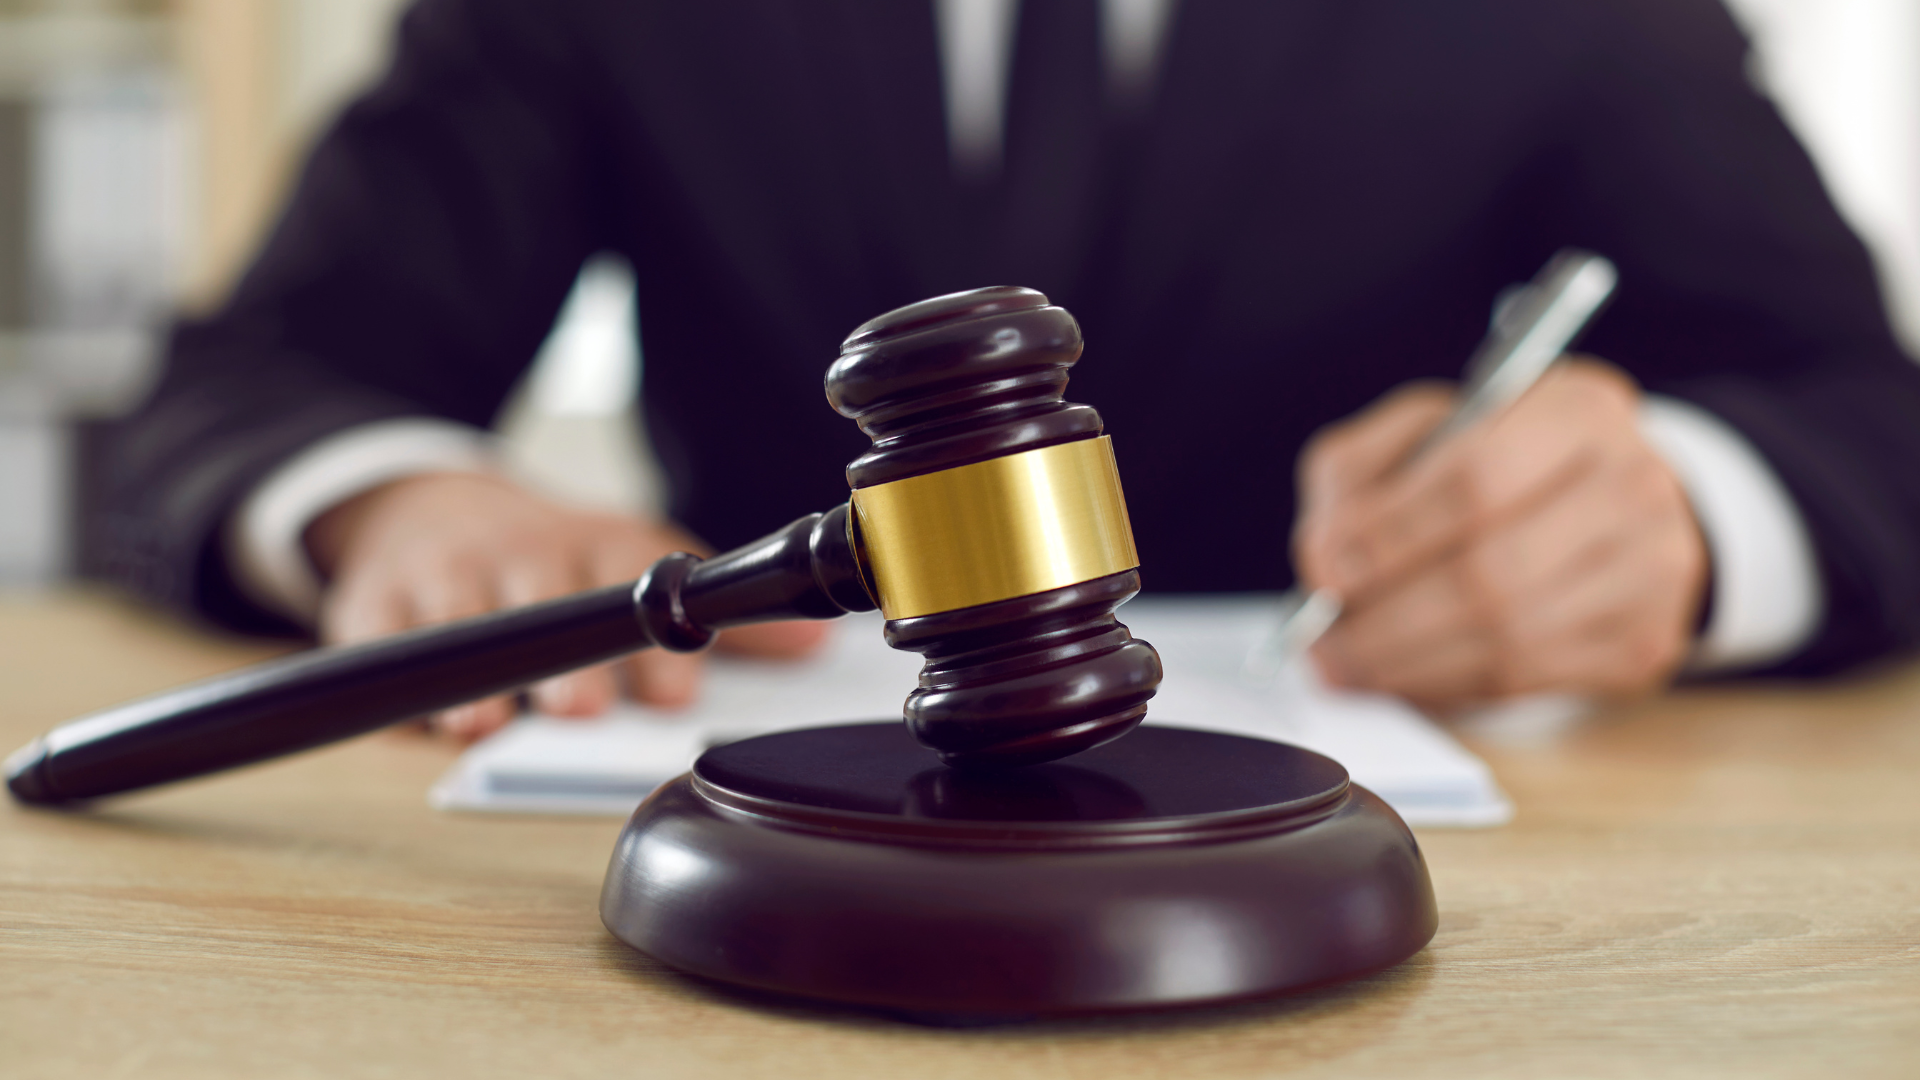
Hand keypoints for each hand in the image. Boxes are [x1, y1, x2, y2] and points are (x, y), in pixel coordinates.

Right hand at [305, 472, 828, 738]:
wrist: (432, 505)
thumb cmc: (553, 558)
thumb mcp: (637, 569)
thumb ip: (722, 619)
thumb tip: (814, 648)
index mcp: (599, 546)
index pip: (635, 583)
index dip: (657, 644)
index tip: (676, 699)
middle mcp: (526, 552)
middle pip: (546, 601)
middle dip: (566, 663)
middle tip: (583, 714)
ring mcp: (448, 572)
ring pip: (462, 618)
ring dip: (477, 674)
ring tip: (487, 726)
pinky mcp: (375, 596)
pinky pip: (377, 631)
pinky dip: (392, 668)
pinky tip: (408, 719)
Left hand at [1292, 360, 1707, 710]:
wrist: (1611, 510)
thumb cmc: (1498, 465)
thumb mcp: (1421, 435)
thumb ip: (1357, 476)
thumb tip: (1322, 559)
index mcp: (1577, 409)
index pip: (1475, 477)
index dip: (1388, 534)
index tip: (1322, 570)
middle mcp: (1633, 483)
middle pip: (1491, 570)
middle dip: (1387, 617)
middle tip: (1322, 639)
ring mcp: (1651, 568)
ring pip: (1507, 637)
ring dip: (1406, 663)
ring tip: (1345, 665)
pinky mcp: (1643, 641)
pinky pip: (1526, 680)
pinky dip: (1447, 685)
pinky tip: (1402, 677)